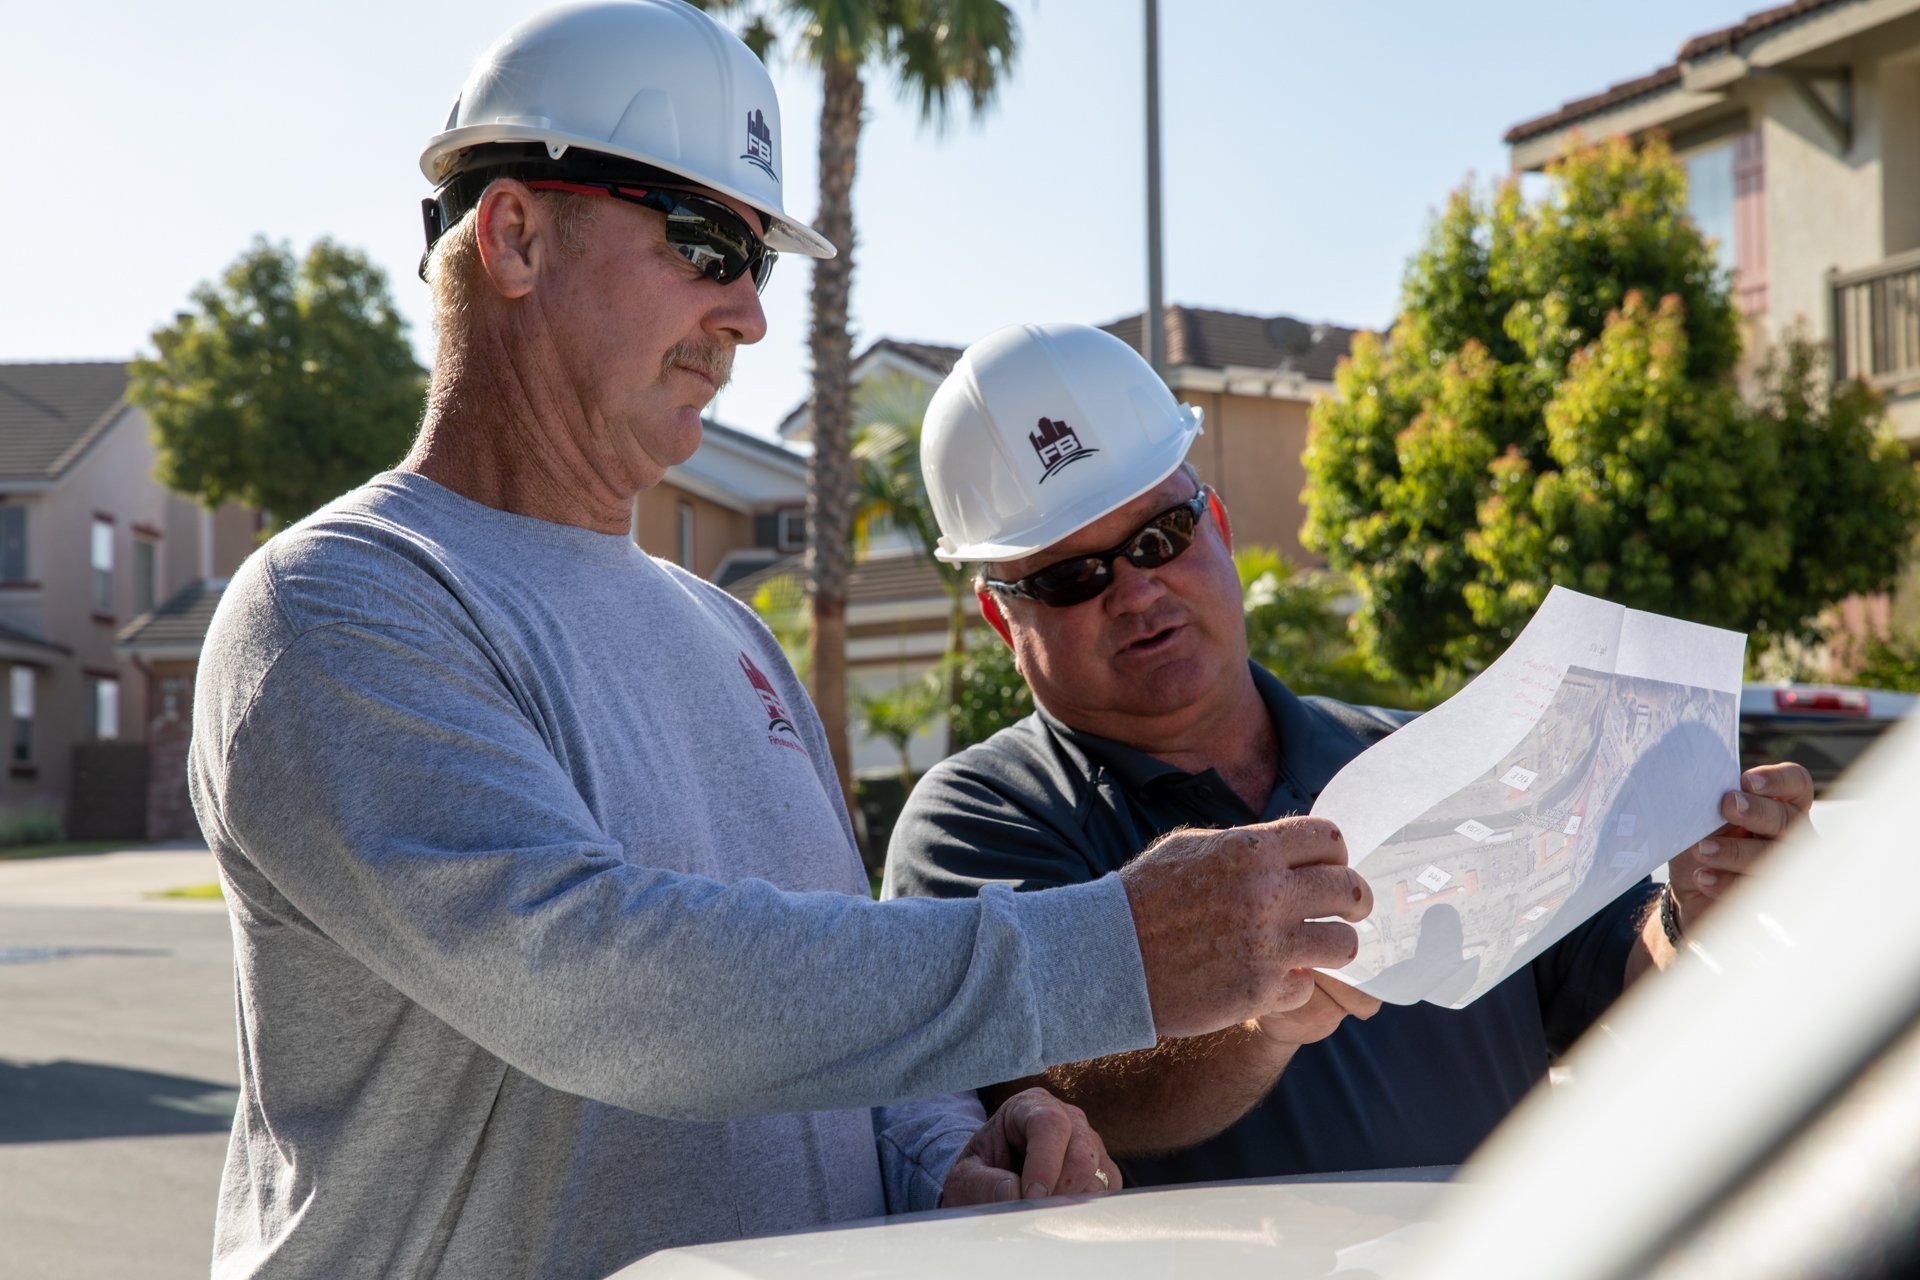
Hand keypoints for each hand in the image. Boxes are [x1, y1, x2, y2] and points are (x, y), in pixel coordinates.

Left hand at [940, 1087, 1119, 1206]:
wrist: (995, 1176)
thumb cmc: (982, 1170)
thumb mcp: (965, 1176)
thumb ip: (981, 1183)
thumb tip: (1014, 1192)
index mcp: (1030, 1106)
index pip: (1049, 1125)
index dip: (1044, 1163)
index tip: (1031, 1197)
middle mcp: (1068, 1119)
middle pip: (1082, 1153)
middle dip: (1060, 1191)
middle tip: (1034, 1212)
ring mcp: (1090, 1143)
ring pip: (1098, 1177)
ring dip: (1071, 1204)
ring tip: (1041, 1214)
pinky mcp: (1103, 1171)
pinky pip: (1107, 1193)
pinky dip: (1086, 1210)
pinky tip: (1059, 1213)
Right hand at [1120, 816, 1372, 1039]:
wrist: (1106, 956)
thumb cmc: (1144, 897)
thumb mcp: (1190, 847)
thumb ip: (1244, 844)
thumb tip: (1286, 844)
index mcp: (1250, 849)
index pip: (1328, 838)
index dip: (1334, 854)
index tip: (1329, 868)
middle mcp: (1265, 893)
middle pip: (1348, 890)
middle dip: (1352, 901)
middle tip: (1346, 911)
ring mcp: (1265, 945)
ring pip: (1344, 944)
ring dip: (1334, 947)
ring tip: (1318, 951)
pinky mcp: (1259, 991)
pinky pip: (1307, 987)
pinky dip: (1294, 985)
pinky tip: (1273, 980)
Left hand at [1667, 762, 1812, 927]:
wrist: (1692, 885)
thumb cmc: (1702, 839)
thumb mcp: (1701, 817)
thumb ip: (1712, 803)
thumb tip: (1708, 793)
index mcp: (1778, 803)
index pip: (1795, 783)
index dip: (1778, 780)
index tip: (1748, 781)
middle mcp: (1792, 833)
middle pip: (1787, 819)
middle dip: (1757, 812)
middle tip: (1727, 805)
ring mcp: (1789, 867)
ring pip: (1774, 858)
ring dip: (1736, 851)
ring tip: (1702, 849)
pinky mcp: (1774, 898)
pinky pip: (1758, 891)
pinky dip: (1727, 883)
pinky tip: (1703, 877)